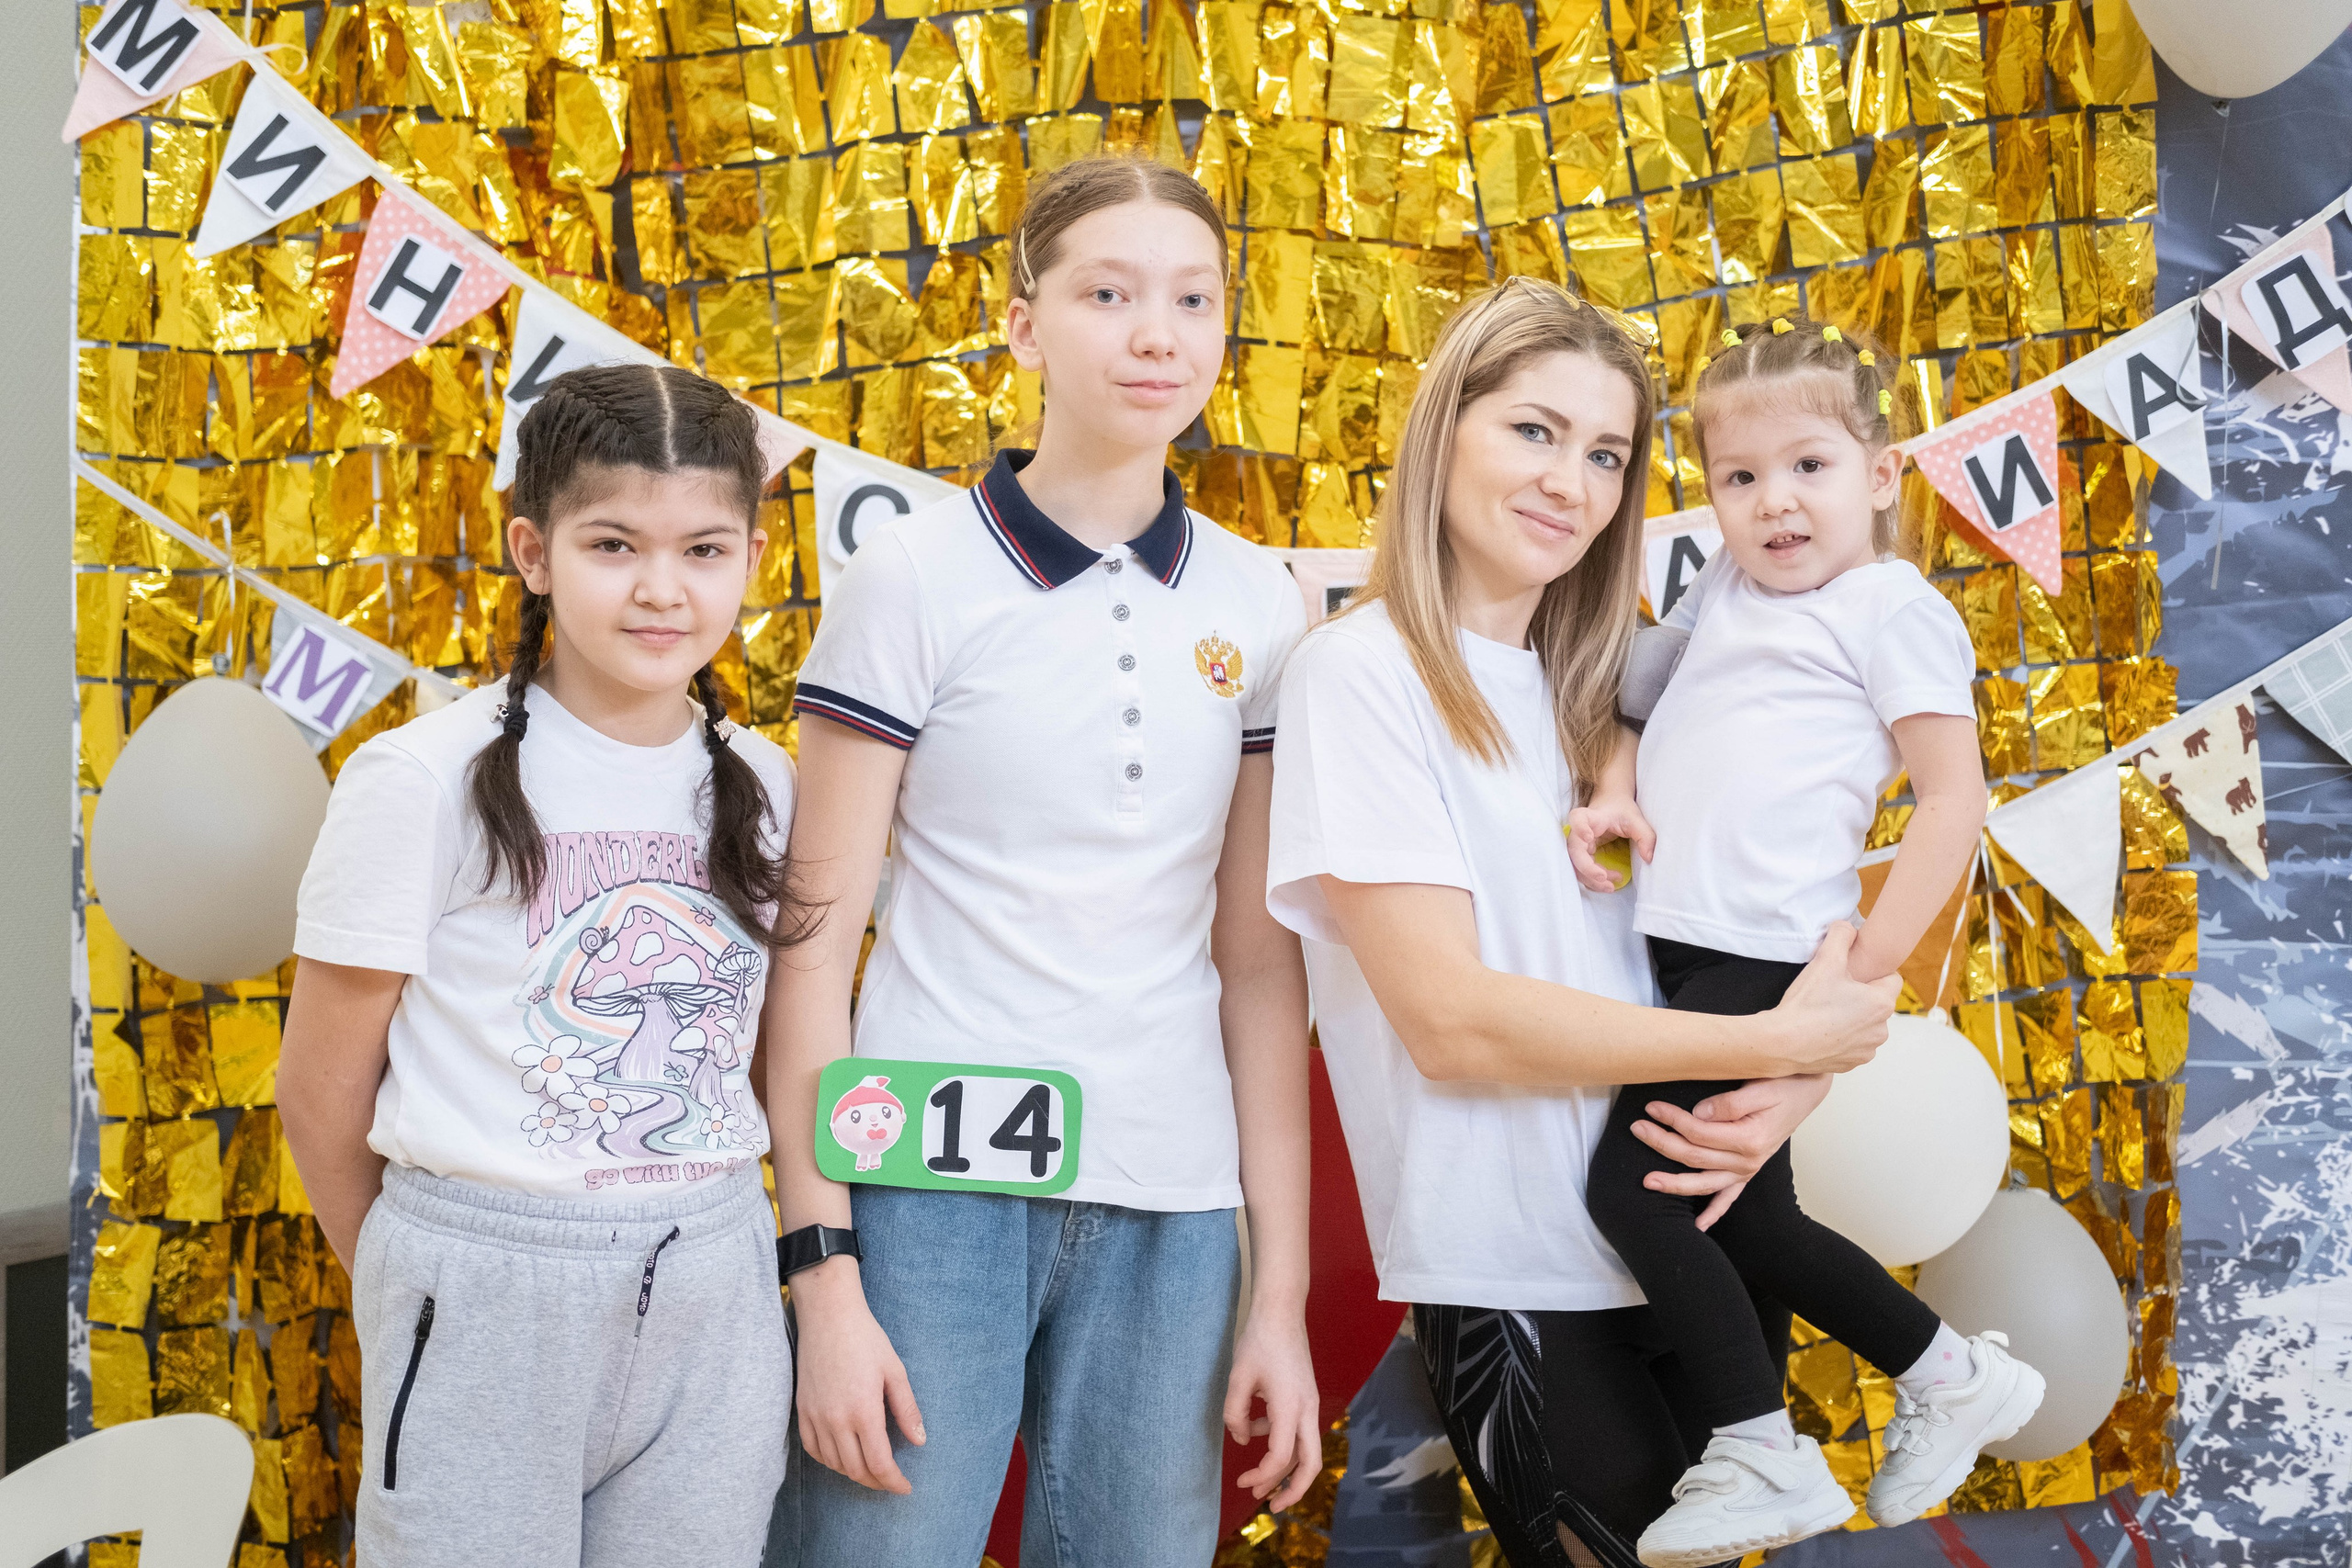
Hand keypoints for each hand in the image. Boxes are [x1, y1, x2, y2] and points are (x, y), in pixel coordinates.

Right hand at [790, 1259, 925, 1492]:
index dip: (893, 1481)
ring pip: (834, 1463)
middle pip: (856, 1469)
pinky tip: (842, 1457)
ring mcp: (815, 1416)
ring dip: (854, 1473)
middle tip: (891, 1481)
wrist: (828, 1316)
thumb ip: (907, 1409)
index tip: (905, 1487)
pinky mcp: (801, 1410)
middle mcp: (836, 1420)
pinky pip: (813, 1449)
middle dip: (876, 1481)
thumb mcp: (895, 1371)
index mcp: (863, 1411)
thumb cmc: (866, 1339)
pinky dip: (829, 1461)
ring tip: (871, 1470)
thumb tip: (919, 1440)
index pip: (879, 1463)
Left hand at [1223, 1309, 1321, 1510]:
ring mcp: (1309, 1403)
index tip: (1242, 1481)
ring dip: (1285, 1469)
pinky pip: (1298, 1430)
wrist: (1281, 1311)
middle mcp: (1307, 1409)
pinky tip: (1254, 1431)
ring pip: (1307, 1449)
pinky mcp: (1305, 1396)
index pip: (1281, 1456)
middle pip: (1311, 1463)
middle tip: (1271, 1506)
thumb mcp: (1238, 1378)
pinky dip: (1280, 1440)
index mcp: (1290, 1406)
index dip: (1263, 1475)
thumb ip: (1235, 1414)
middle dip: (1293, 1489)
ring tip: (1258, 1483)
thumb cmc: (1259, 1340)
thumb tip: (1242, 1439)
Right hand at [1565, 797, 1655, 892]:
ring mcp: (1579, 844)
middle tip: (1603, 877)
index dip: (1579, 828)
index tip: (1589, 837)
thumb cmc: (1622, 810)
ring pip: (1576, 865)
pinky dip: (1593, 879)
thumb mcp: (1637, 820)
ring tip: (1611, 886)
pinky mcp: (1583, 854)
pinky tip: (1609, 881)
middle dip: (1587, 867)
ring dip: (1590, 879)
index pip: (1578, 818)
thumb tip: (1648, 858)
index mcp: (1592, 817)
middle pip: (1574, 850)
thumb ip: (1645, 837)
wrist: (1612, 805)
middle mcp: (1580, 831)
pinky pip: (1582, 870)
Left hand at [1631, 1074, 1833, 1229]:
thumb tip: (1697, 1115)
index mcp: (1749, 1139)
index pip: (1698, 1133)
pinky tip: (1697, 1226)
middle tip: (1636, 1128)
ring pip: (1703, 1183)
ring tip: (1647, 1181)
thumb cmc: (1783, 1085)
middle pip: (1694, 1157)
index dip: (1672, 1120)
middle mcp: (1747, 1161)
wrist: (1806, 1092)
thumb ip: (1729, 1103)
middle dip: (1661, 1143)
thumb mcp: (1760, 1086)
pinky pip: (1728, 1198)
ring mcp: (1747, 1170)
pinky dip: (1713, 1213)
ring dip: (1674, 1184)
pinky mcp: (1748, 1173)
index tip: (1651, 1107)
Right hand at [1761, 923, 1899, 1073]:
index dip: (1870, 973)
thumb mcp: (1825, 959)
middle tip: (1831, 992)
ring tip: (1825, 1013)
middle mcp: (1881, 1029)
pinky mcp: (1853, 1063)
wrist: (1782, 1043)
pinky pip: (1854, 1044)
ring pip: (1866, 1024)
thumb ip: (1841, 935)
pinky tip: (1822, 1031)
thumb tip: (1849, 927)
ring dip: (1852, 1018)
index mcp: (1881, 1003)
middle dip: (1860, 996)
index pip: (1891, 979)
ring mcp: (1868, 1049)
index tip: (1849, 975)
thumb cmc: (1806, 1004)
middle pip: (1876, 1002)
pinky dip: (1842, 1038)